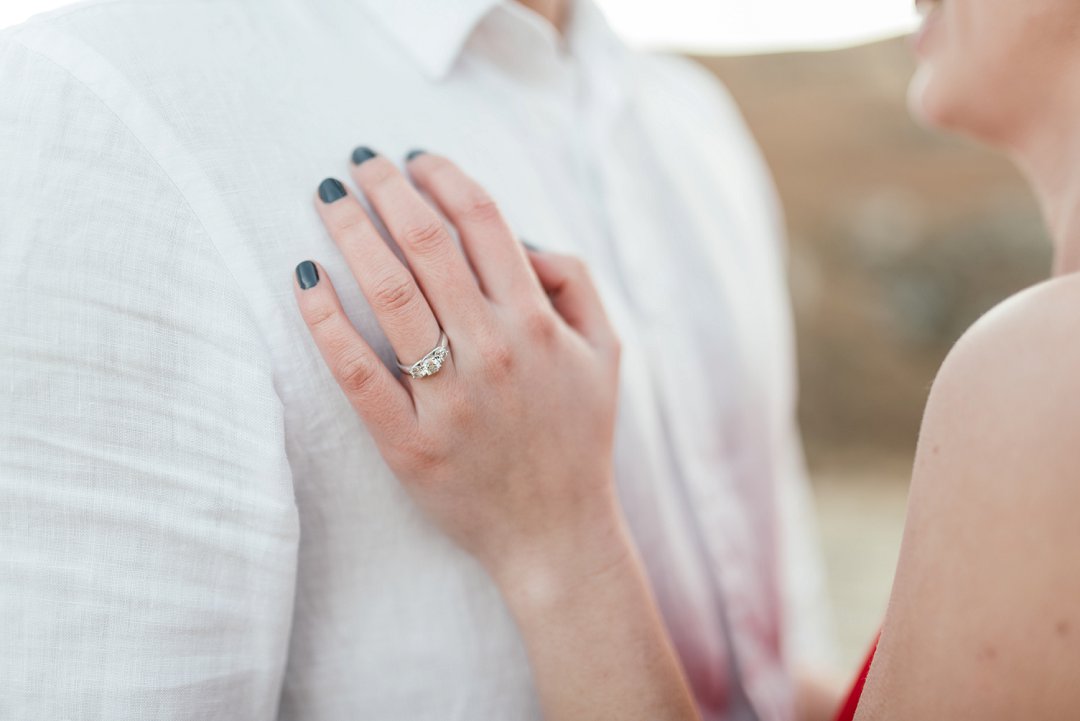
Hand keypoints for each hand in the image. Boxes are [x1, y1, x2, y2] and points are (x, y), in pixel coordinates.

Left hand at [292, 149, 623, 588]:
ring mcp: (448, 398)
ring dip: (352, 234)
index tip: (415, 159)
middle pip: (428, 244)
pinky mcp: (408, 442)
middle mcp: (493, 351)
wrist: (556, 534)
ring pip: (390, 294)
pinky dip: (325, 321)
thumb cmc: (578, 437)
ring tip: (326, 199)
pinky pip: (356, 371)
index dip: (444, 176)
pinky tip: (306, 280)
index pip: (483, 223)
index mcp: (538, 324)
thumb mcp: (605, 351)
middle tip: (358, 161)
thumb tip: (519, 238)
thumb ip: (574, 282)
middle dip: (387, 189)